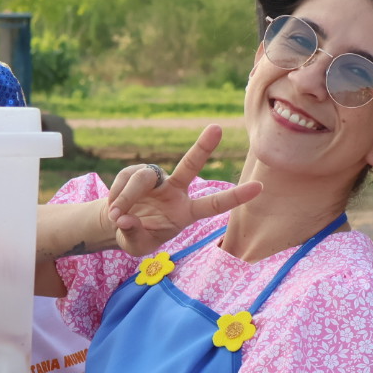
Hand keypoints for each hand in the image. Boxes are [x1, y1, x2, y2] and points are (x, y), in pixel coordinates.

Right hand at [105, 124, 261, 255]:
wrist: (118, 224)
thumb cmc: (136, 236)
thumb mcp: (136, 245)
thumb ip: (134, 233)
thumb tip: (125, 218)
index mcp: (186, 212)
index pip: (214, 204)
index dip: (235, 196)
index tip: (259, 187)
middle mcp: (175, 191)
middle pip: (190, 165)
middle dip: (203, 146)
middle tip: (217, 127)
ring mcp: (157, 179)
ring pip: (143, 178)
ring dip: (127, 197)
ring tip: (118, 216)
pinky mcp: (136, 172)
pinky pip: (125, 179)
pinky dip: (116, 195)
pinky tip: (113, 208)